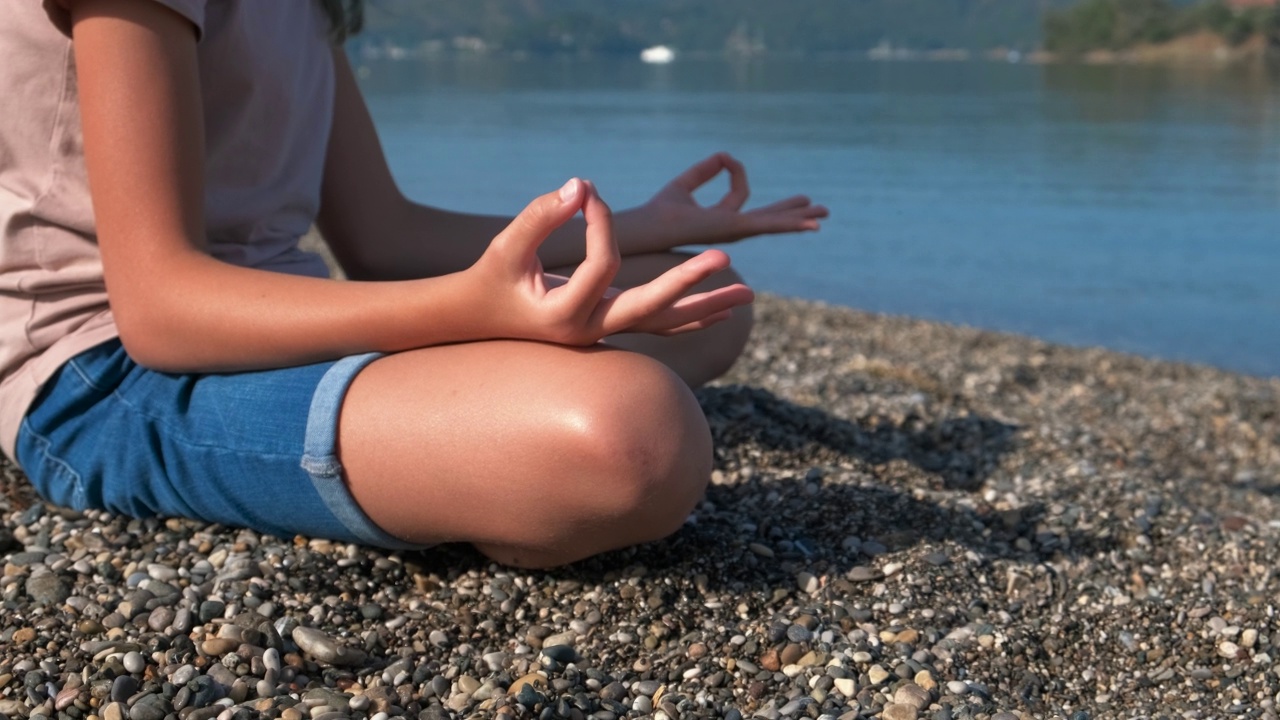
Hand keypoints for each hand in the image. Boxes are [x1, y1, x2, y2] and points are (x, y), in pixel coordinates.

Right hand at [469, 178, 754, 345]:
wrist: (477, 319)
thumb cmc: (490, 278)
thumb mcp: (508, 245)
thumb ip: (542, 214)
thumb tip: (581, 184)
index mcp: (563, 314)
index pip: (602, 263)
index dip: (600, 222)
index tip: (589, 191)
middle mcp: (589, 330)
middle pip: (651, 307)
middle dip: (688, 281)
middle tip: (724, 255)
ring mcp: (603, 334)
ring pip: (664, 323)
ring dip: (706, 305)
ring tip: (749, 291)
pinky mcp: (610, 327)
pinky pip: (659, 325)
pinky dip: (690, 316)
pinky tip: (721, 308)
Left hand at [631, 152, 828, 249]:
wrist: (650, 225)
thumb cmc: (660, 211)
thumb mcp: (685, 183)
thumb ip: (704, 170)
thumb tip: (724, 156)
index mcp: (721, 218)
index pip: (740, 194)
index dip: (735, 170)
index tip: (725, 159)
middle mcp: (732, 228)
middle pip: (770, 219)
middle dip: (793, 213)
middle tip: (819, 211)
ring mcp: (736, 231)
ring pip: (775, 223)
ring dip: (799, 219)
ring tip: (823, 216)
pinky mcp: (736, 229)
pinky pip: (769, 224)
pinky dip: (791, 224)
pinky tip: (811, 225)